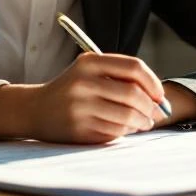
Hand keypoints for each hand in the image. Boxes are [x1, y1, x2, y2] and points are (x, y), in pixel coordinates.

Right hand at [25, 53, 168, 143]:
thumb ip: (121, 77)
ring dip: (142, 122)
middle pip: (133, 94)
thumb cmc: (72, 89)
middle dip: (151, 107)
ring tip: (143, 123)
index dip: (153, 82)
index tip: (159, 95)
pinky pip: (115, 132)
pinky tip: (124, 128)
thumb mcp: (90, 71)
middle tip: (156, 113)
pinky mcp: (79, 129)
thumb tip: (159, 99)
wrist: (36, 109)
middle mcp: (83, 83)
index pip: (134, 68)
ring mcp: (80, 108)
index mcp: (89, 63)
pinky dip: (126, 131)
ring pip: (127, 117)